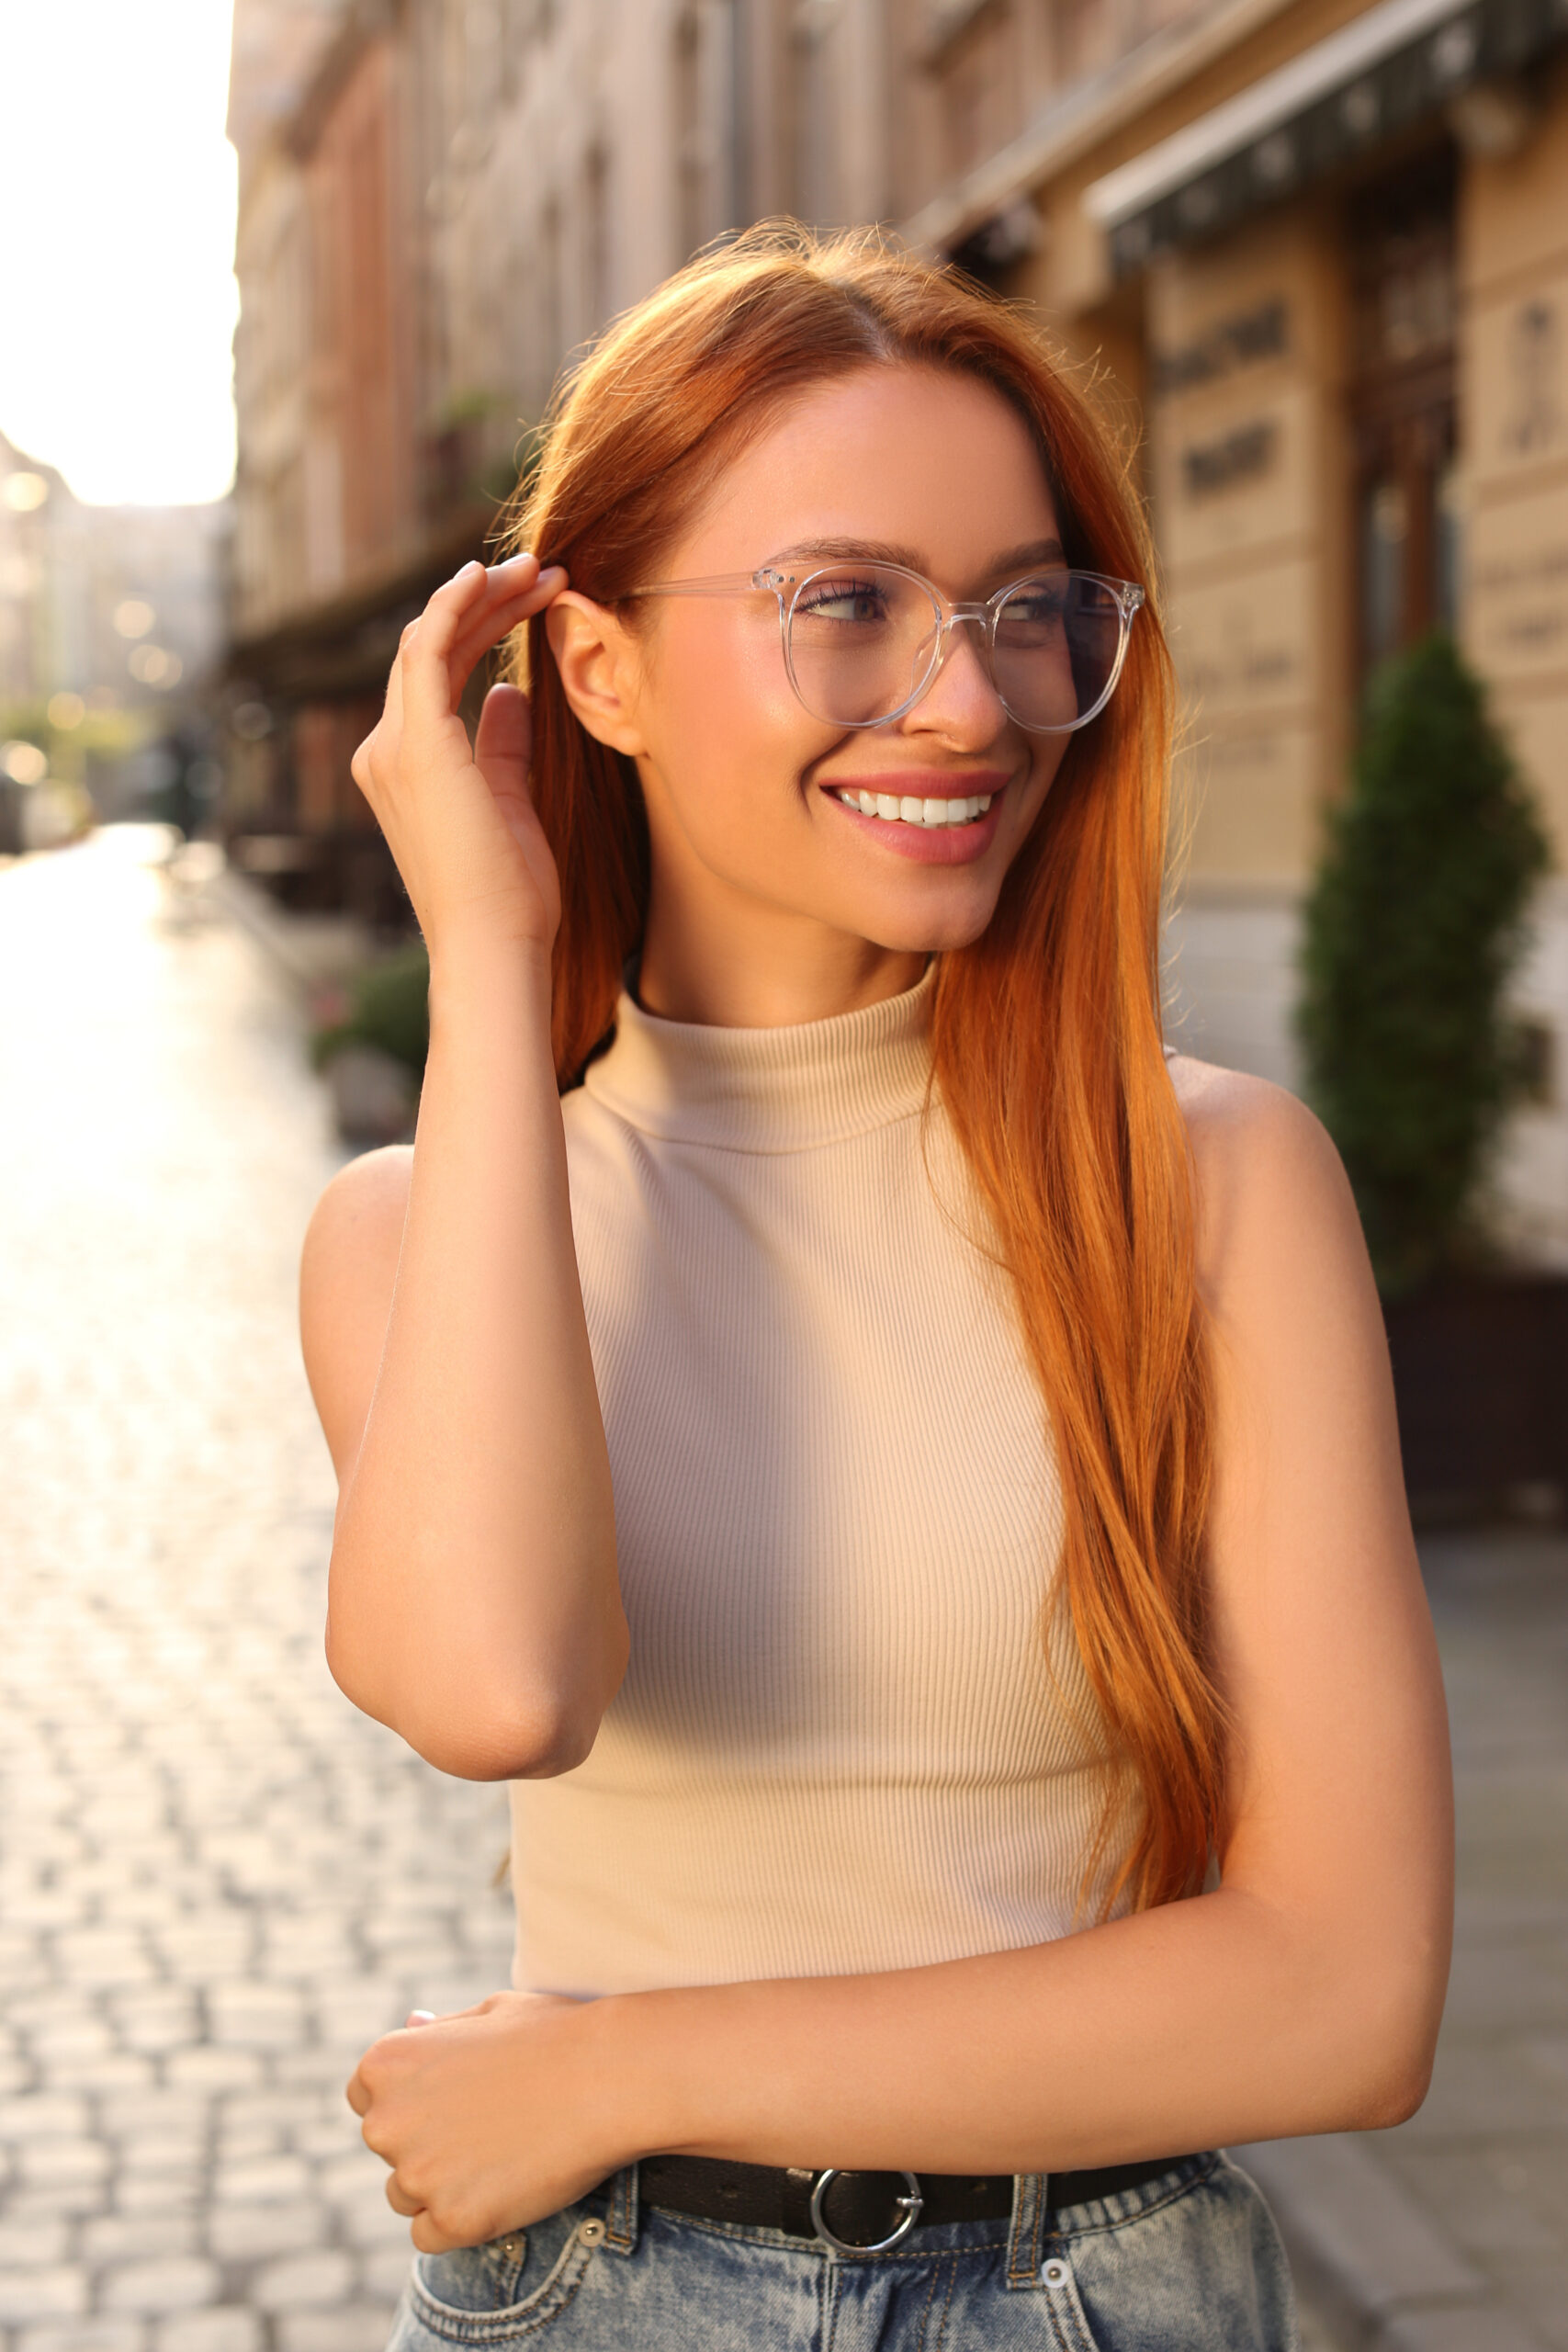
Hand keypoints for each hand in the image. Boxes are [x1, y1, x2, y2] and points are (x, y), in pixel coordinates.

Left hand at [348, 1990, 623, 2251]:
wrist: (611, 2078)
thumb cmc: (555, 2035)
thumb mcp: (489, 2013)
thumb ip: (441, 2032)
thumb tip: (411, 2025)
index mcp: (385, 2063)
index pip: (365, 2098)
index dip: (412, 2101)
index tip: (455, 2100)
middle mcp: (386, 2121)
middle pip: (387, 2148)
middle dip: (426, 2142)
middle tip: (491, 2125)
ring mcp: (417, 2175)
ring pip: (407, 2195)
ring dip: (441, 2184)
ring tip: (503, 2154)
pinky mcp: (451, 2221)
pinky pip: (430, 2236)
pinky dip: (460, 2222)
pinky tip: (502, 2189)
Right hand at [350, 554, 567, 957]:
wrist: (494, 947)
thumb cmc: (509, 899)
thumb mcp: (512, 806)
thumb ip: (503, 747)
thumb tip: (509, 693)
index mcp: (406, 769)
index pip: (438, 675)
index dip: (484, 628)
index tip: (537, 599)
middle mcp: (385, 752)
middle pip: (432, 649)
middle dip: (488, 603)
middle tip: (544, 572)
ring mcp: (393, 748)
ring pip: (430, 640)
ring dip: (483, 597)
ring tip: (540, 570)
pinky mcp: (416, 746)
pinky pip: (427, 650)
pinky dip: (454, 606)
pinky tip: (488, 577)